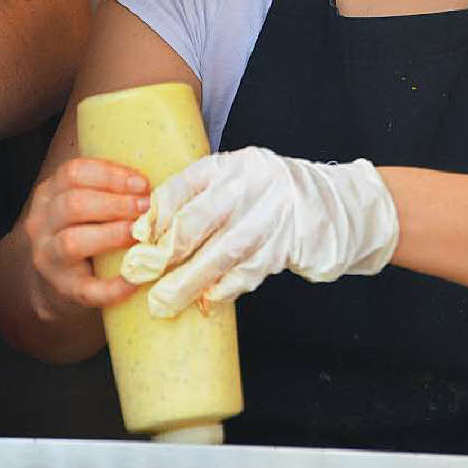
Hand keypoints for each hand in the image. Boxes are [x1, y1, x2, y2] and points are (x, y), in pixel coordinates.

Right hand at [22, 159, 150, 319]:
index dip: (111, 175)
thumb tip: (164, 182)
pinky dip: (114, 287)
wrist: (64, 275)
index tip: (142, 184)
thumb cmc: (88, 225)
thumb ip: (116, 188)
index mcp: (51, 192)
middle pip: (73, 204)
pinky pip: (86, 290)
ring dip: (112, 235)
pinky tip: (137, 279)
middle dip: (116, 204)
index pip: (74, 172)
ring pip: (71, 242)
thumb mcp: (89, 199)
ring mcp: (48, 257)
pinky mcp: (64, 289)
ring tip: (140, 233)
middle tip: (148, 206)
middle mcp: (42, 223)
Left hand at [120, 147, 399, 318]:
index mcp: (235, 165)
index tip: (137, 236)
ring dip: (188, 281)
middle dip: (164, 252)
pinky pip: (247, 272)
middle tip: (139, 273)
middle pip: (199, 220)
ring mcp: (271, 218)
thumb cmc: (269, 195)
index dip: (158, 212)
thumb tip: (147, 231)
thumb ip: (199, 198)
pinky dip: (224, 289)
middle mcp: (252, 186)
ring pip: (221, 253)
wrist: (331, 207)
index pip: (186, 184)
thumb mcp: (236, 182)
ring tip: (163, 301)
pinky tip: (206, 303)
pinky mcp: (285, 247)